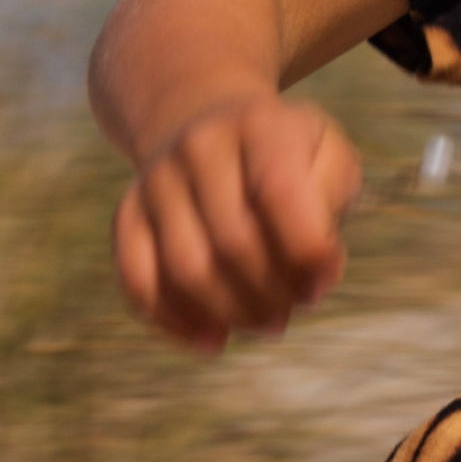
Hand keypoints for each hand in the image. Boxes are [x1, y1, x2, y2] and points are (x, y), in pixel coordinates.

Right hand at [111, 92, 362, 352]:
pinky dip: (174, 322)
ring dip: (231, 313)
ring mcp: (156, 179)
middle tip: (294, 309)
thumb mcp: (327, 154)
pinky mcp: (127, 213)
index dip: (305, 251)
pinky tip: (212, 339)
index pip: (278, 193)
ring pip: (186, 269)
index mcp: (260, 125)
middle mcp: (200, 146)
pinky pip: (138, 280)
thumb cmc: (286, 153)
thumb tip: (319, 270)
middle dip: (271, 292)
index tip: (324, 281)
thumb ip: (333, 199)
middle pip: (232, 241)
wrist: (208, 121)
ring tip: (266, 322)